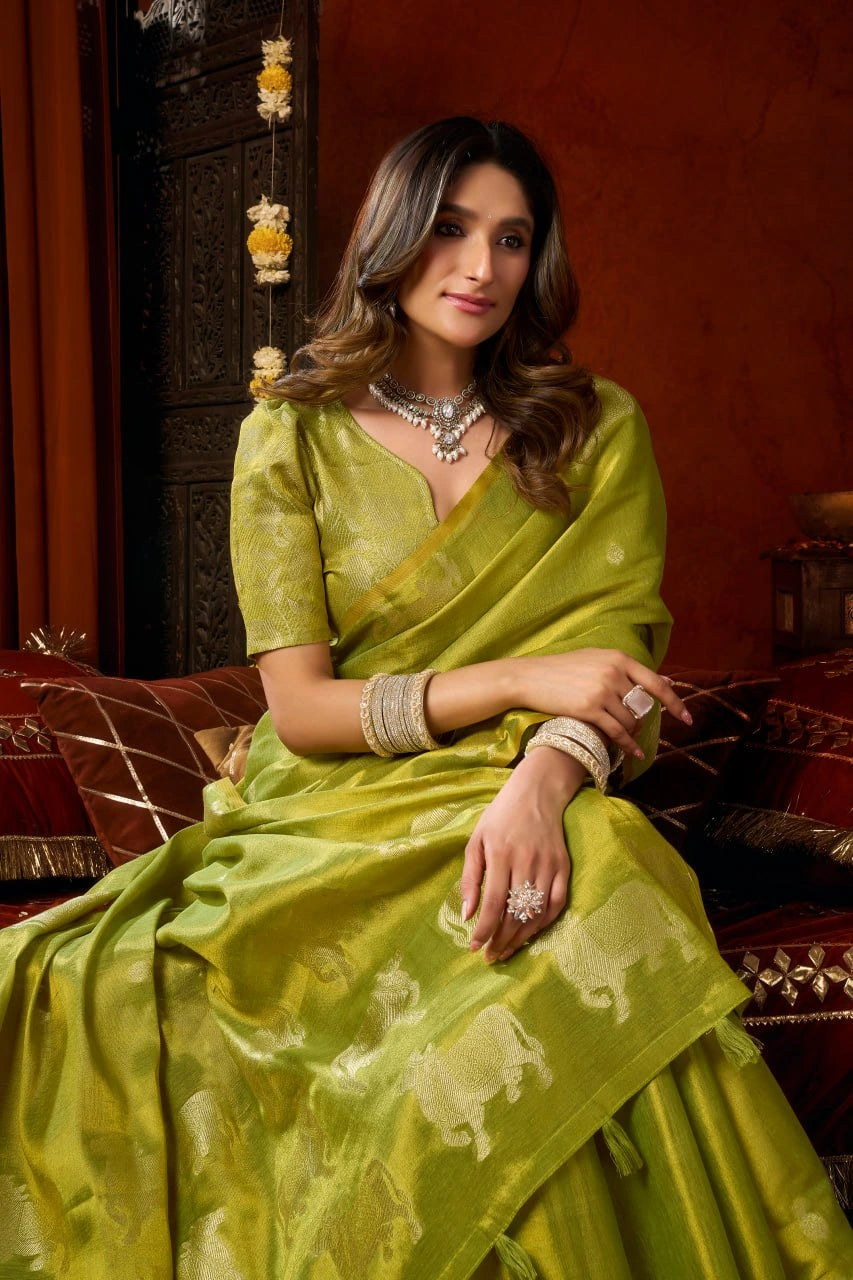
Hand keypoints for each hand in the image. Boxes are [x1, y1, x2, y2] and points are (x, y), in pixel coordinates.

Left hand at [460, 747, 583, 963]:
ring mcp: (548, 865)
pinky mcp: (564, 866)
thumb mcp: (476, 840)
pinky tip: (530, 932)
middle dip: (501, 940)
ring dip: (521, 937)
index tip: (475, 947)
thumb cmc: (500, 816)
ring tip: (507, 950)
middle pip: (515, 913)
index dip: (484, 930)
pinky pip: (557, 903)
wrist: (537, 792)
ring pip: (536, 912)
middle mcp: (526, 861)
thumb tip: (467, 913)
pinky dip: (544, 922)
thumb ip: (470, 877)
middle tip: (491, 956)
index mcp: (501, 854)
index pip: (493, 903)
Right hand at [513, 649, 689, 759]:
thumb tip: (664, 680)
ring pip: (631, 720)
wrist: (529, 677)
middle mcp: (613, 673)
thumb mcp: (596, 659)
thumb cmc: (561, 668)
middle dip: (647, 721)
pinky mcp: (589, 709)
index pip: (656, 683)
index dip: (675, 702)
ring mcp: (602, 691)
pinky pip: (617, 732)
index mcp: (618, 658)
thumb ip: (626, 669)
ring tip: (626, 736)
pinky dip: (628, 745)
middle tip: (645, 731)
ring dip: (632, 732)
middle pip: (644, 705)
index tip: (687, 717)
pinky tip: (633, 753)